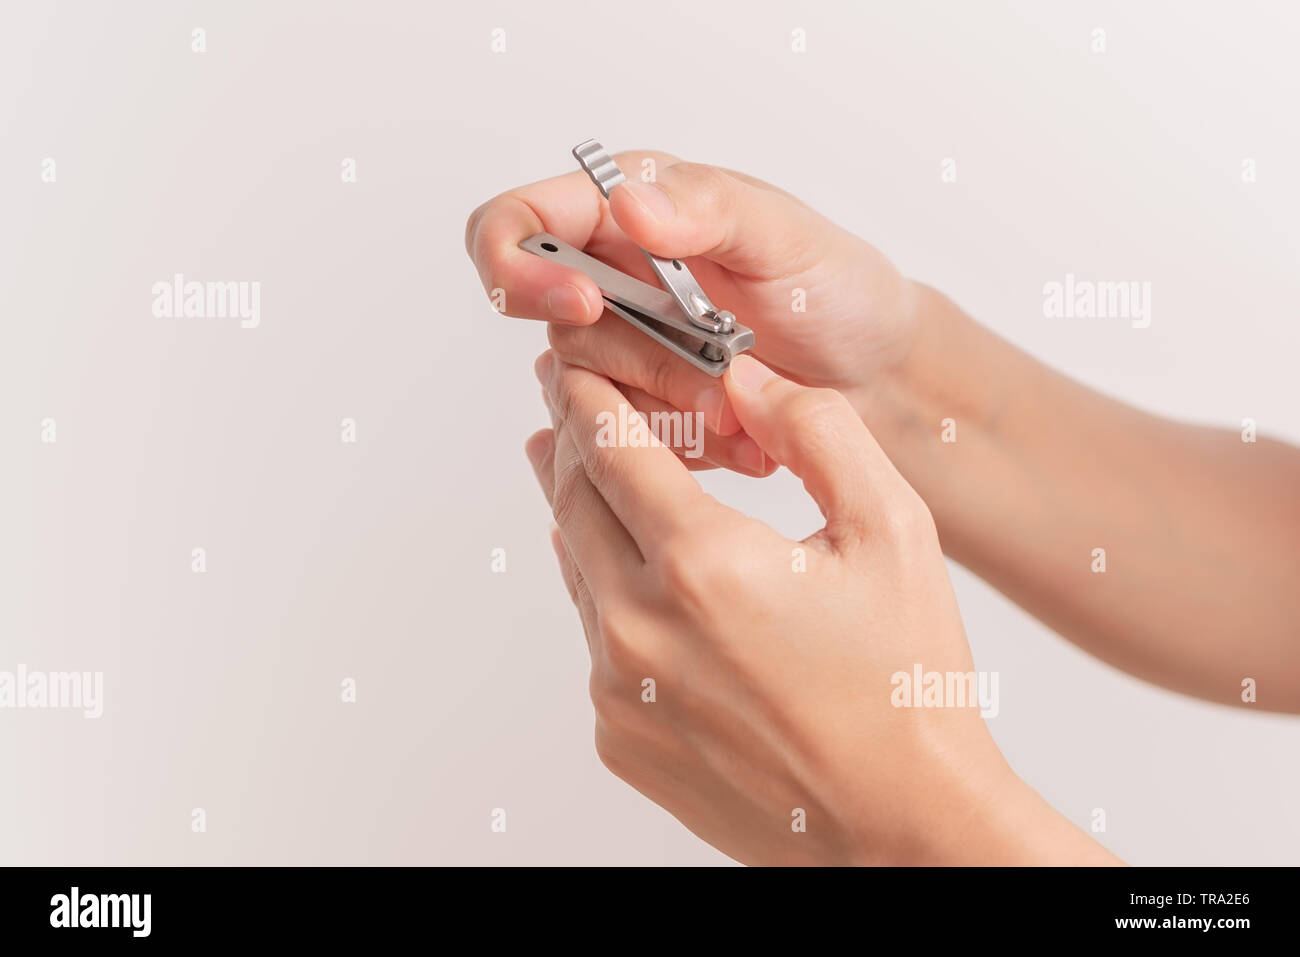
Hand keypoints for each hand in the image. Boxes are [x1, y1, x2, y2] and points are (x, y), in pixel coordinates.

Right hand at [466, 152, 917, 474]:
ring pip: (590, 396)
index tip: (585, 303)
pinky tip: (745, 433)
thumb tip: (629, 203)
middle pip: (559, 330)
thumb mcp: (785, 234)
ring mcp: (623, 353)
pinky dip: (690, 443)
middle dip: (642, 360)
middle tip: (721, 364)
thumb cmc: (834, 289)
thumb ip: (708, 210)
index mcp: (624, 215)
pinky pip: (626, 443)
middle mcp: (611, 282)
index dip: (521, 268)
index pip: (515, 228)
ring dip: (673, 406)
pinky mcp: (640, 415)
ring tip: (746, 401)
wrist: (873, 375)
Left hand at [524, 351, 1114, 864]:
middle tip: (570, 406)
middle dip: (572, 442)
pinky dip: (611, 597)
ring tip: (597, 476)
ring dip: (586, 515)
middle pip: (573, 501)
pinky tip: (649, 586)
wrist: (899, 829)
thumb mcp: (891, 530)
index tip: (573, 367)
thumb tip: (745, 382)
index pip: (608, 445)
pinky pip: (596, 642)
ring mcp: (618, 690)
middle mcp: (639, 627)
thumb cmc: (905, 686)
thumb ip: (816, 431)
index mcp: (703, 564)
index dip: (585, 394)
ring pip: (578, 570)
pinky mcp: (619, 737)